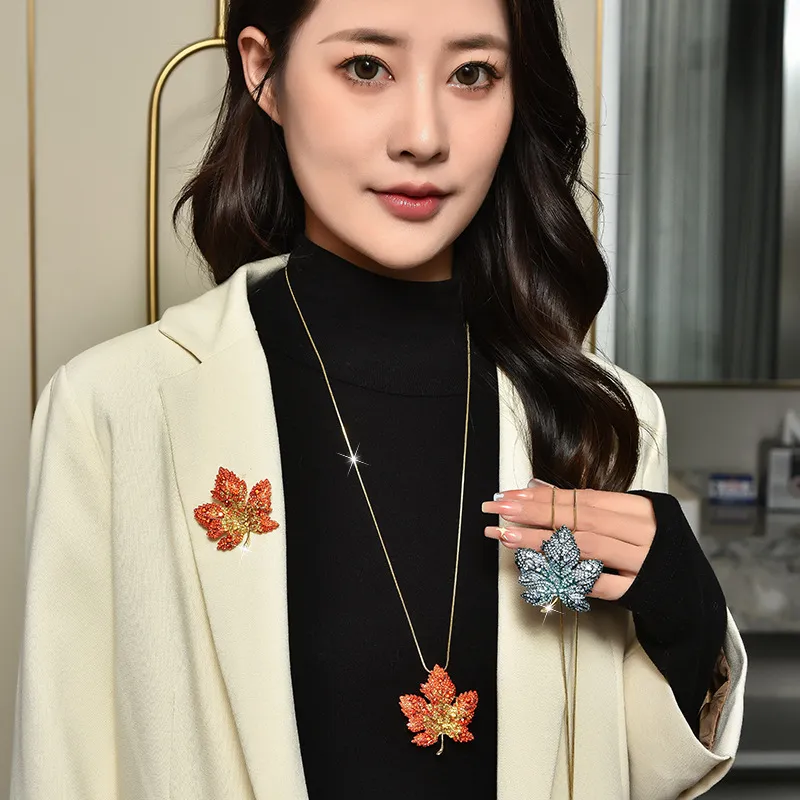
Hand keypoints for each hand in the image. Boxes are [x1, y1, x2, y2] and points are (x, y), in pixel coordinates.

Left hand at [481, 481, 656, 601]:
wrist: (692, 594)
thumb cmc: (654, 550)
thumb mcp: (627, 521)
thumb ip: (586, 506)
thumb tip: (535, 487)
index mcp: (642, 509)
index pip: (585, 499)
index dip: (545, 497)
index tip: (510, 495)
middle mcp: (644, 533)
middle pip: (582, 519)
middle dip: (537, 513)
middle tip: (499, 510)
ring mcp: (644, 563)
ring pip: (587, 548)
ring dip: (544, 542)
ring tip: (509, 537)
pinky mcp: (642, 593)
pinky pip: (602, 584)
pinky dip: (574, 576)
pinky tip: (544, 571)